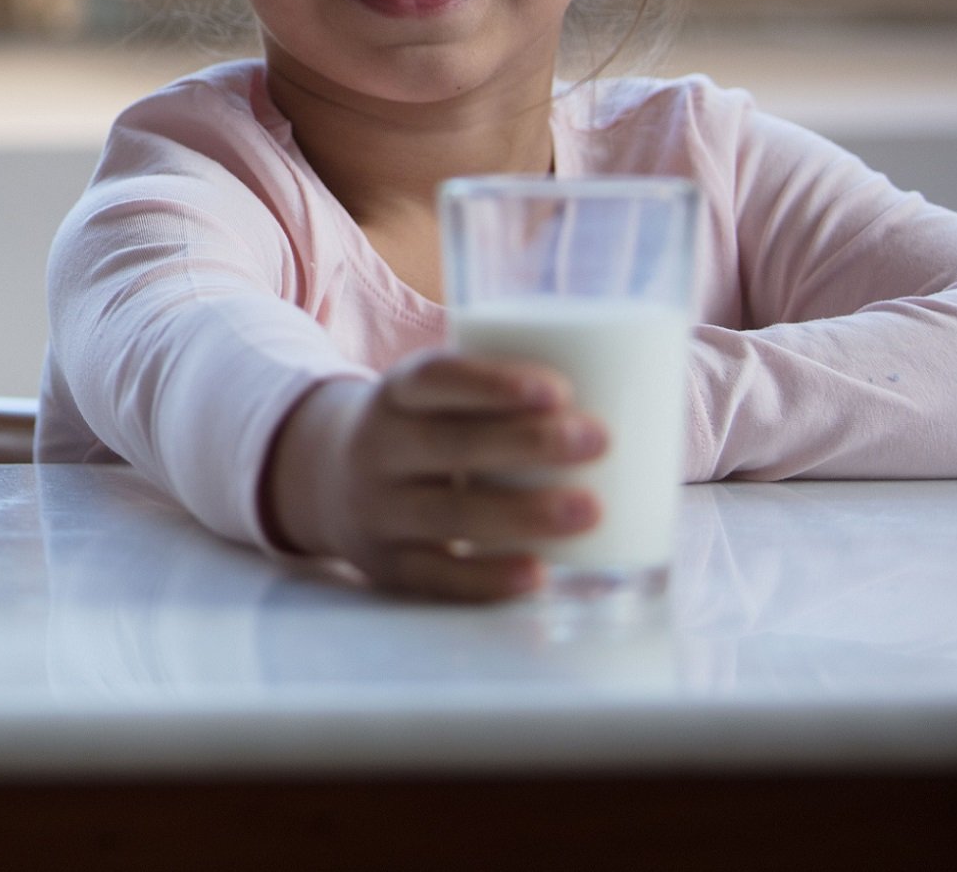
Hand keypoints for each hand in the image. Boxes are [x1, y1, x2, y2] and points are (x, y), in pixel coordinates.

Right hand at [262, 352, 607, 600]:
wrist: (327, 481)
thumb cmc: (421, 432)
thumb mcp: (431, 399)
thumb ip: (495, 396)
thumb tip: (629, 388)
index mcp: (393, 395)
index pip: (434, 379)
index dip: (492, 382)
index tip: (559, 387)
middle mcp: (376, 449)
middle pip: (450, 445)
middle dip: (529, 443)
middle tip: (600, 439)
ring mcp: (378, 512)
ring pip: (450, 515)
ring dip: (524, 513)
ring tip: (592, 509)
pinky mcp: (388, 567)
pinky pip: (439, 577)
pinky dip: (489, 578)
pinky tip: (539, 573)